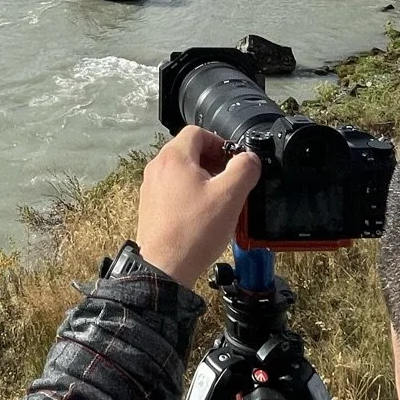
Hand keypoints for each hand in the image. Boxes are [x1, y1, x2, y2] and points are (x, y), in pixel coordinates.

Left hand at [136, 127, 261, 287]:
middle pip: (188, 151)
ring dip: (202, 178)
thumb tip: (250, 158)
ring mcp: (150, 188)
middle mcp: (157, 168)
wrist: (164, 267)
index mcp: (173, 158)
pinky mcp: (150, 207)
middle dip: (212, 161)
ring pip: (180, 172)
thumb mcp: (229, 196)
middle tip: (229, 179)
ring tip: (219, 199)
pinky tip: (202, 215)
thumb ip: (244, 170)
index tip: (233, 159)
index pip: (197, 132)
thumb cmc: (194, 231)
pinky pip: (172, 190)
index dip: (220, 142)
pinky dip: (189, 194)